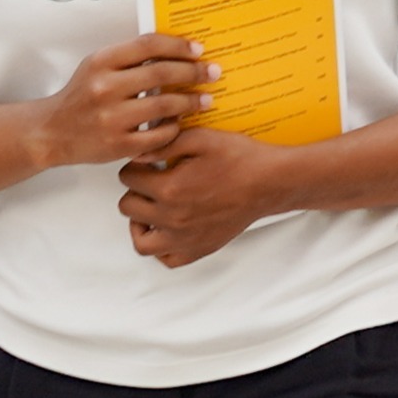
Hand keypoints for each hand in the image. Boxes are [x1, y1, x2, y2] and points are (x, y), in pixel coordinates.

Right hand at [28, 34, 211, 174]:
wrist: (52, 131)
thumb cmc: (81, 97)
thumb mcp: (97, 68)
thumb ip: (129, 59)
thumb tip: (175, 51)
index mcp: (101, 62)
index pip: (148, 45)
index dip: (178, 45)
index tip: (198, 48)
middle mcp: (105, 88)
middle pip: (162, 72)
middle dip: (193, 71)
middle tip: (212, 72)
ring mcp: (112, 118)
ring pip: (165, 104)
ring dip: (191, 101)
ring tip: (205, 99)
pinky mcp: (119, 145)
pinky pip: (159, 134)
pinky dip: (175, 126)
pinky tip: (181, 122)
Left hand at [116, 126, 283, 269]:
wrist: (270, 182)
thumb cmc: (240, 159)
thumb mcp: (200, 138)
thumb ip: (163, 145)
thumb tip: (137, 154)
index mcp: (170, 189)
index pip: (128, 178)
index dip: (135, 166)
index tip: (146, 164)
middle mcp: (173, 218)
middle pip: (128, 207)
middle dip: (135, 191)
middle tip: (150, 182)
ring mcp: (185, 239)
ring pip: (141, 241)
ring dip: (140, 223)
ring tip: (152, 209)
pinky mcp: (199, 249)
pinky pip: (167, 259)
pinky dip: (161, 247)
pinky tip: (169, 229)